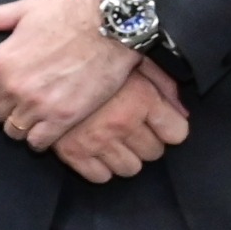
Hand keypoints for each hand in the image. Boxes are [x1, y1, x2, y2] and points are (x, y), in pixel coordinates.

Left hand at [0, 0, 138, 147]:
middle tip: (23, 98)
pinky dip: (40, 137)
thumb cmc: (69, 14)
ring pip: (14, 131)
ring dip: (22, 124)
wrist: (114, 27)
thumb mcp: (25, 9)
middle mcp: (14, 87)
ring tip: (36, 112)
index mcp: (0, 61)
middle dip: (5, 108)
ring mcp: (38, 105)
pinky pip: (37, 143)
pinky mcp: (63, 118)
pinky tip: (49, 124)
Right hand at [44, 67, 188, 182]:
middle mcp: (122, 121)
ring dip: (124, 156)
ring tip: (112, 139)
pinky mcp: (71, 151)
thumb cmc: (96, 53)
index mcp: (142, 98)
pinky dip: (99, 167)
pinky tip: (95, 150)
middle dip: (146, 142)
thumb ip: (164, 84)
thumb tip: (182, 113)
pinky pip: (98, 176)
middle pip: (154, 152)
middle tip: (131, 128)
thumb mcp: (136, 59)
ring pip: (129, 168)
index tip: (159, 123)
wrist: (48, 53)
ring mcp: (96, 139)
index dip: (169, 128)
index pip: (177, 133)